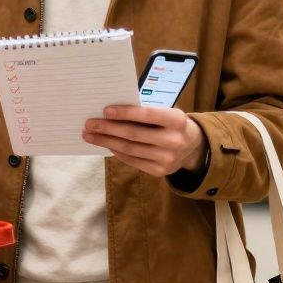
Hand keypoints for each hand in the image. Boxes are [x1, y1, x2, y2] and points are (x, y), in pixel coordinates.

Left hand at [83, 106, 206, 176]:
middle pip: (134, 134)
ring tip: (90, 135)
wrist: (193, 147)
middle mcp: (173, 140)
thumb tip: (110, 113)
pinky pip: (132, 160)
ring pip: (130, 149)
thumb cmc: (171, 124)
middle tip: (89, 124)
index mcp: (176, 120)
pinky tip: (106, 145)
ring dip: (107, 141)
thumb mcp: (166, 113)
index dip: (125, 113)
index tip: (105, 110)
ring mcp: (167, 158)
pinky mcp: (160, 171)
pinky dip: (117, 152)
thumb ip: (145, 113)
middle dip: (108, 129)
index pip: (147, 115)